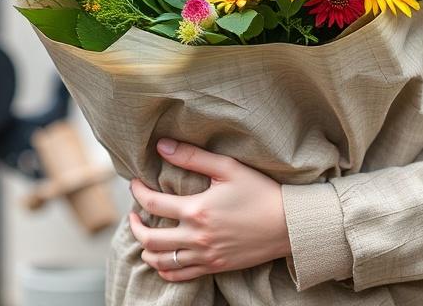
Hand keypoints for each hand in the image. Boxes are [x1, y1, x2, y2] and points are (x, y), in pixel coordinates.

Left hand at [128, 139, 290, 282]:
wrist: (288, 224)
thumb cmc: (261, 191)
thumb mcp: (228, 167)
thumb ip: (193, 157)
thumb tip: (162, 146)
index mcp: (197, 210)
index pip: (152, 203)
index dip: (137, 192)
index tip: (135, 183)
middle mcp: (196, 237)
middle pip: (149, 238)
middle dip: (134, 225)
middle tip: (134, 214)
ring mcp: (204, 256)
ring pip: (160, 261)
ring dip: (146, 248)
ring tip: (147, 235)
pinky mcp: (214, 267)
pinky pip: (178, 276)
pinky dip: (164, 269)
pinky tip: (163, 257)